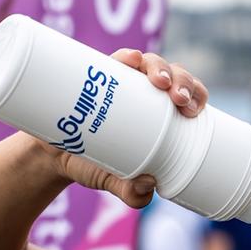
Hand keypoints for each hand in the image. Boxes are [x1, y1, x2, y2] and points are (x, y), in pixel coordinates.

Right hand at [39, 50, 208, 207]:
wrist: (52, 156)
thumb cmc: (95, 165)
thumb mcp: (116, 182)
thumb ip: (131, 193)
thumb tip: (146, 186)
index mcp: (162, 111)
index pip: (189, 95)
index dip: (197, 95)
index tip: (193, 111)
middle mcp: (145, 90)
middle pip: (174, 75)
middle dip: (183, 81)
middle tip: (178, 100)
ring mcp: (121, 80)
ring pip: (149, 63)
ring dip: (160, 67)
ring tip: (159, 82)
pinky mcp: (95, 74)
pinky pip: (115, 59)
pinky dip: (127, 56)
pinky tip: (133, 58)